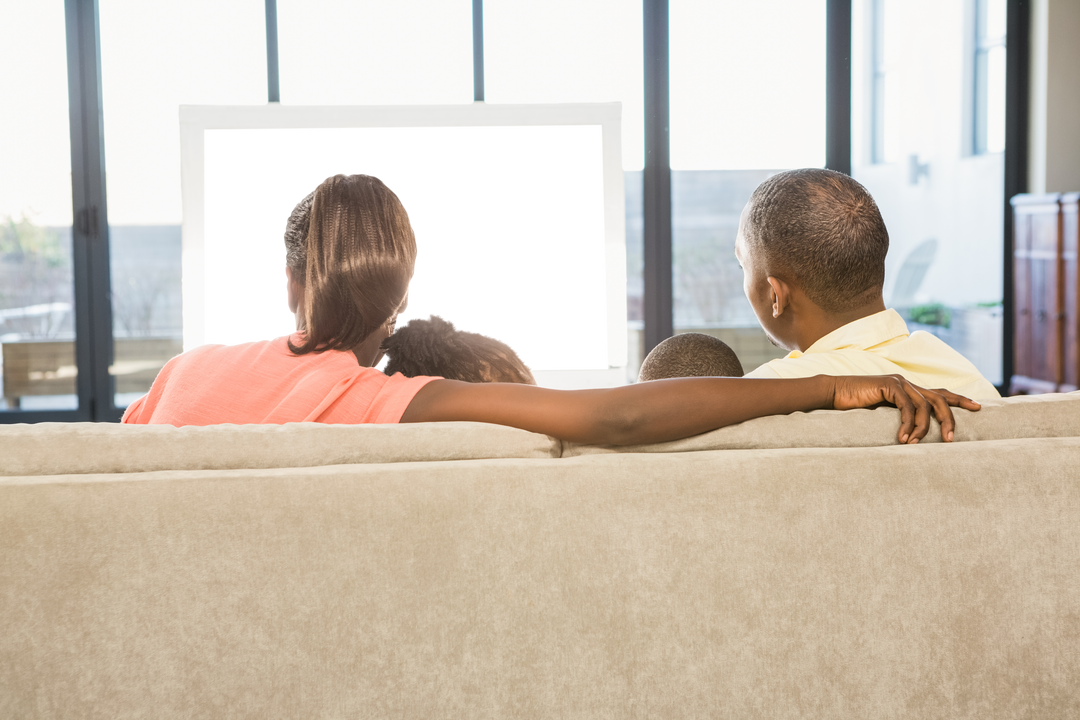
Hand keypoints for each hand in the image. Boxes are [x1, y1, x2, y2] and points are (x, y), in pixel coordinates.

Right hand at [827, 374, 981, 443]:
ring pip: (925, 405)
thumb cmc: (855, 408)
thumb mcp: (882, 415)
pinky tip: (902, 438)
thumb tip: (913, 437)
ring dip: (923, 428)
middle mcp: (908, 383)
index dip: (959, 399)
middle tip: (951, 439)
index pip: (940, 393)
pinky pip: (907, 407)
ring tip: (916, 444)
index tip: (978, 407)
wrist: (834, 394)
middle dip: (949, 419)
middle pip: (939, 398)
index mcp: (909, 389)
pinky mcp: (889, 385)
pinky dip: (907, 424)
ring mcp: (899, 382)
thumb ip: (899, 419)